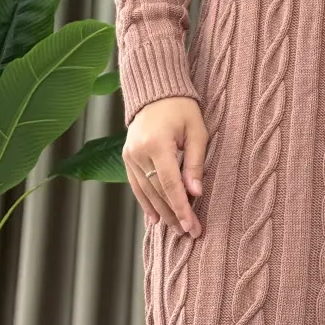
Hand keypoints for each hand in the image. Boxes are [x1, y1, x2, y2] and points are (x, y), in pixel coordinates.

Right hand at [123, 97, 206, 237]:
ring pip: (146, 192)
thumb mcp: (197, 131)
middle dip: (174, 214)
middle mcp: (139, 153)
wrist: (156, 92)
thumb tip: (196, 192)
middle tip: (190, 232)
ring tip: (177, 228)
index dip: (181, 208)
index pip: (170, 185)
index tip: (192, 226)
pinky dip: (146, 202)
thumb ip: (196, 162)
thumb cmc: (182, 108)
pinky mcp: (127, 158)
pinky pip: (136, 185)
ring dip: (161, 212)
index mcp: (157, 144)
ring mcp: (130, 156)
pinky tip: (155, 218)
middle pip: (157, 192)